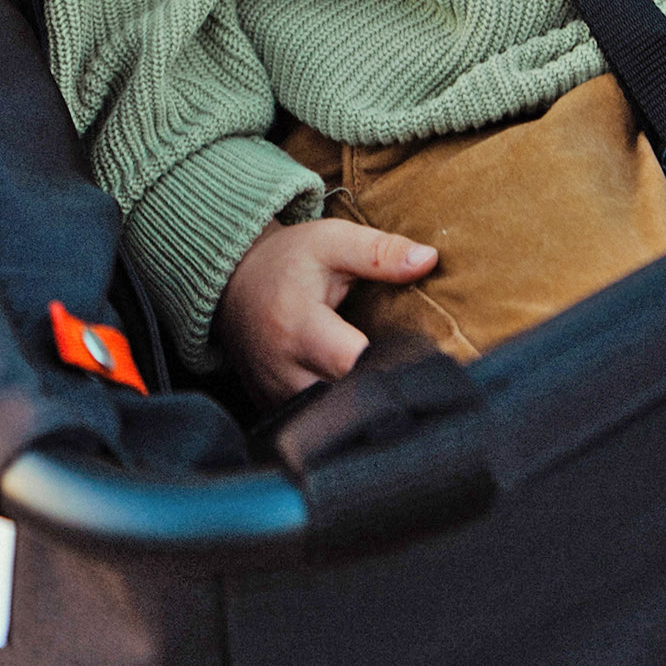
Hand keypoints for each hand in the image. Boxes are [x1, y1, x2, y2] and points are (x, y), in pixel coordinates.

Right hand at [216, 216, 437, 403]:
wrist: (236, 283)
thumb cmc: (290, 260)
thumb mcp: (333, 241)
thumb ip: (379, 252)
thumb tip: (429, 260)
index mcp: (299, 325)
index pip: (350, 362)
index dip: (388, 361)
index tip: (418, 352)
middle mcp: (283, 369)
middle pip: (345, 399)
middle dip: (379, 387)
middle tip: (408, 369)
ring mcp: (275, 396)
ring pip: (331, 419)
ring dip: (360, 404)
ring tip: (383, 379)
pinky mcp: (273, 409)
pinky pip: (313, 424)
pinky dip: (338, 412)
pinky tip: (356, 391)